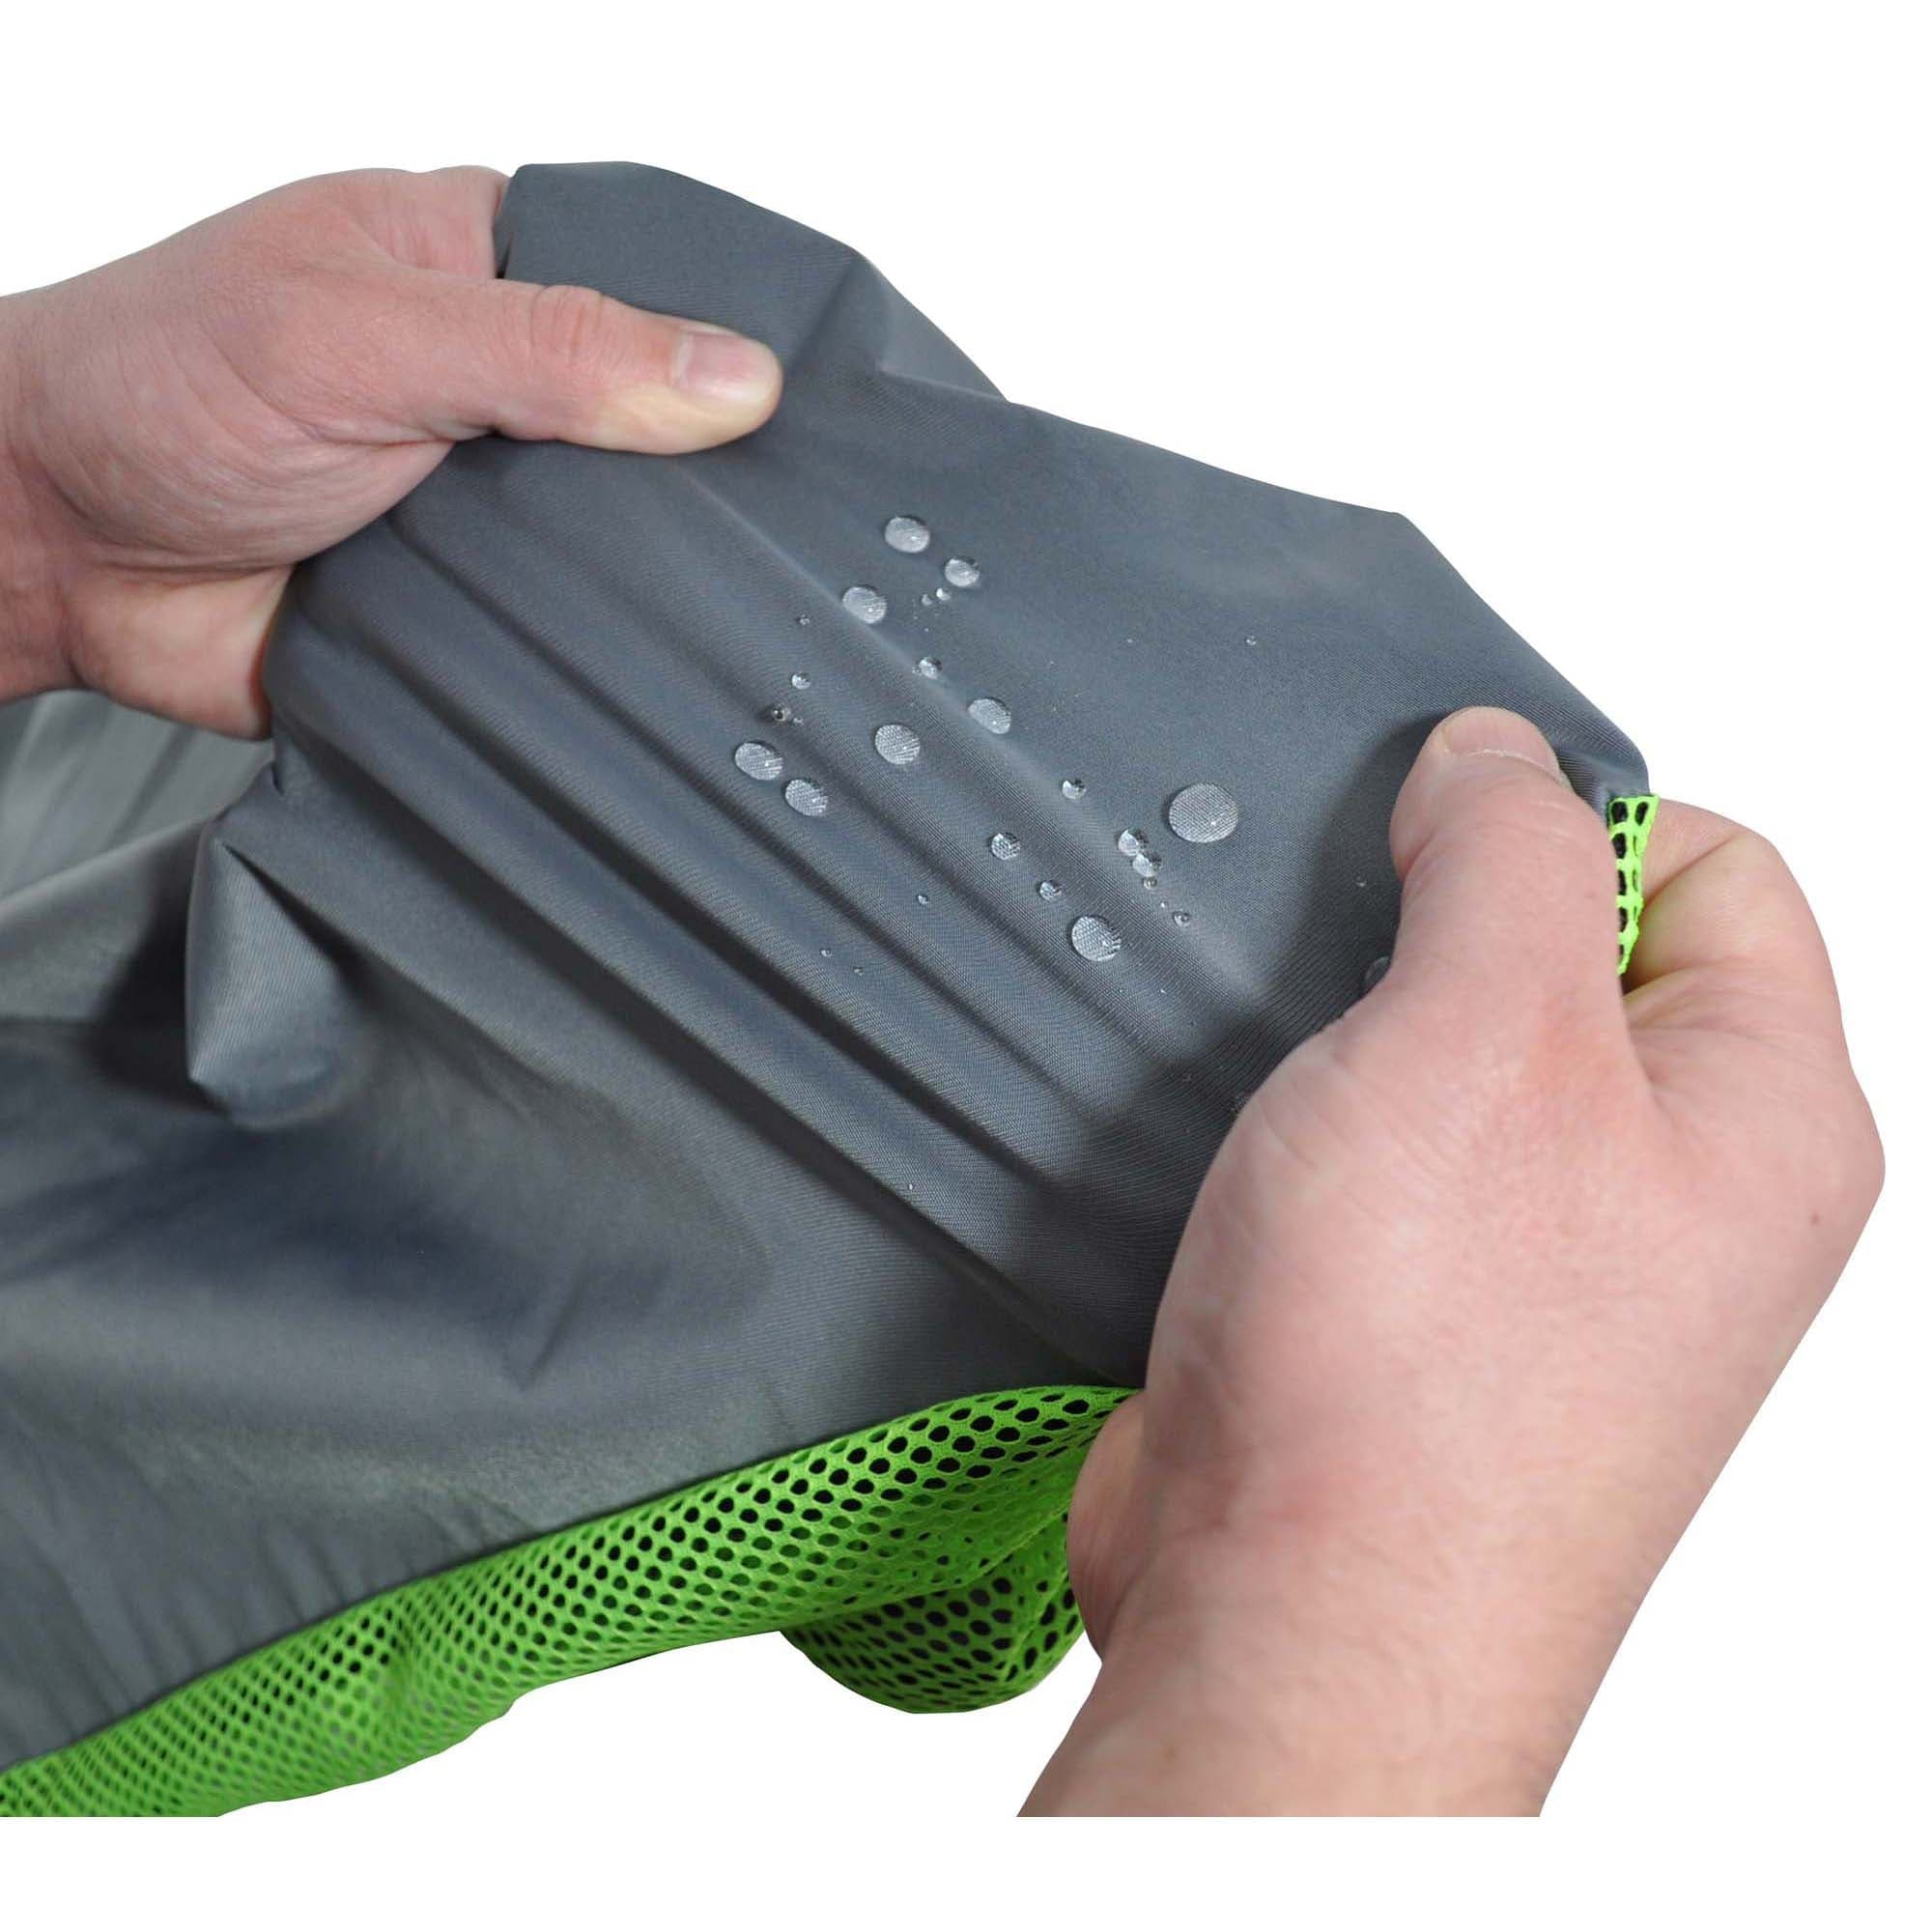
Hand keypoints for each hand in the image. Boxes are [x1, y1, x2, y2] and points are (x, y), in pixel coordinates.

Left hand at [0, 167, 780, 732]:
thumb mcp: (362, 333)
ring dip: (648, 585)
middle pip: (659, 435)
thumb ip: (548, 351)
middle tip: (793, 535)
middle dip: (708, 487)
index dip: (740, 345)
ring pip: (619, 550)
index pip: (659, 288)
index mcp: (486, 271)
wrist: (47, 551)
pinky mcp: (467, 610)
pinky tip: (649, 680)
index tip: (825, 407)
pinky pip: (560, 641)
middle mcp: (502, 389)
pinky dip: (592, 663)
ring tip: (737, 618)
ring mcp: (489, 506)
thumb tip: (731, 376)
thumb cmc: (152, 386)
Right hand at [1028, 706, 1881, 1814]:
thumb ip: (1513, 853)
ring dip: (1355, 1038)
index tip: (1438, 838)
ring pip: (1455, 1057)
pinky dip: (1306, 1127)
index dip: (1573, 816)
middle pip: (1573, 954)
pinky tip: (1252, 1154)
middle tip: (1350, 974)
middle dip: (1443, 933)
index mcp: (1762, 1116)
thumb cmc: (1417, 1379)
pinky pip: (1378, 1154)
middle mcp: (1675, 1194)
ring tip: (1290, 1082)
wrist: (1291, 1619)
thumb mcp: (1486, 1034)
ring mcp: (1547, 1262)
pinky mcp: (1424, 1310)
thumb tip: (1500, 756)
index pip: (1716, 862)